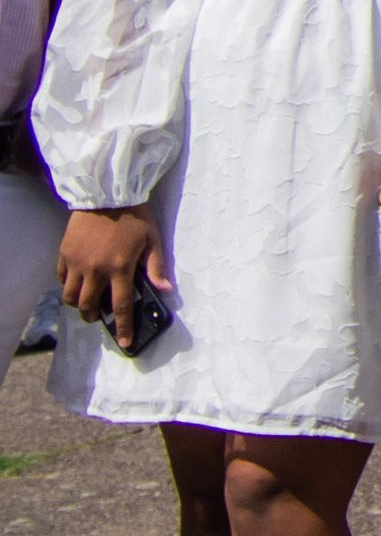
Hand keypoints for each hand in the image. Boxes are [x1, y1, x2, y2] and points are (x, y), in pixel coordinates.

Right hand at [59, 208, 166, 347]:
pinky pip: (62, 278)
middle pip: (89, 306)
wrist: (107, 192)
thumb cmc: (134, 216)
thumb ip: (156, 266)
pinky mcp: (65, 253)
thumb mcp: (152, 239)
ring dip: (78, 305)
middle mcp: (96, 269)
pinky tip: (77, 282)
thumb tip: (165, 290)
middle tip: (99, 317)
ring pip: (70, 297)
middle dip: (93, 317)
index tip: (124, 343)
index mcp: (120, 267)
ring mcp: (78, 262)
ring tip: (86, 302)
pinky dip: (68, 285)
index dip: (123, 327)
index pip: (121, 306)